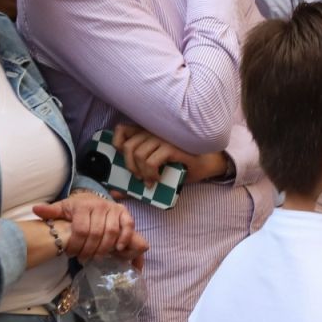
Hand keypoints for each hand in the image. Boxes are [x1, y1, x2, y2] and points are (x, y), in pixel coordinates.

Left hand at [34, 195, 145, 261]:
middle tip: (82, 259)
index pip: (81, 229)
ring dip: (104, 248)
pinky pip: (128, 226)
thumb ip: (51, 211)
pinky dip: (124, 238)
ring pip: (111, 232)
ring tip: (96, 257)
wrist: (92, 199)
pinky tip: (118, 249)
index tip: (70, 254)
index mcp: (83, 205)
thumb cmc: (76, 208)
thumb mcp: (62, 209)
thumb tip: (36, 210)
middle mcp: (100, 205)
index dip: (76, 245)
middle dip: (89, 250)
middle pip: (96, 233)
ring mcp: (113, 209)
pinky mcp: (124, 213)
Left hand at [111, 124, 227, 184]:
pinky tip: (159, 179)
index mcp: (148, 131)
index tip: (126, 158)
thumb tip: (114, 192)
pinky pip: (151, 161)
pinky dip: (152, 174)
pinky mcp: (172, 147)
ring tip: (150, 181)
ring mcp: (163, 138)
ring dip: (142, 173)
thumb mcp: (156, 168)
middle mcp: (154, 131)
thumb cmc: (182, 165)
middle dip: (130, 167)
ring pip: (139, 155)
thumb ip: (136, 176)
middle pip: (128, 147)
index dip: (117, 144)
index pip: (121, 129)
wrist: (207, 164)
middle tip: (140, 177)